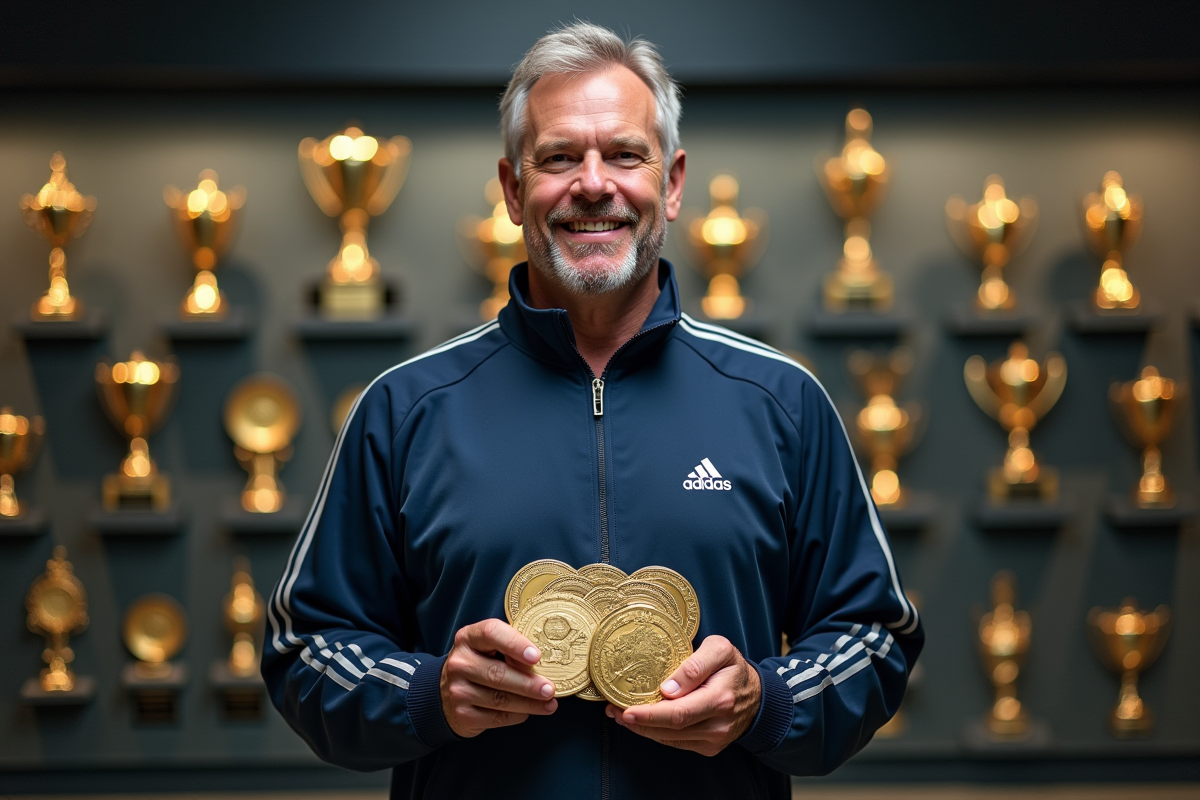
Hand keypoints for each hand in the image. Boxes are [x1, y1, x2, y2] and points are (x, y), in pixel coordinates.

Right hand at [440, 618, 557, 737]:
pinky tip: (528, 712)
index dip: (515, 644)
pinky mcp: (462, 714)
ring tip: (549, 704)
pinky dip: (517, 715)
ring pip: (499, 699)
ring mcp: (457, 690)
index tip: (537, 656)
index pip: (491, 633)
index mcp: (468, 638)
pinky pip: (496, 717)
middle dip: (528, 683)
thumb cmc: (479, 665)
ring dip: (528, 703)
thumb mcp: (489, 648)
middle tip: (549, 689)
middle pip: (497, 673)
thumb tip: (542, 665)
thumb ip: (510, 650)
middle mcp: (459, 663)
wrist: (447, 693)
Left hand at [606, 635, 760, 756]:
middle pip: (670, 729)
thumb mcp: (720, 650)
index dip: (650, 715)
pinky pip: (676, 742)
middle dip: (638, 722)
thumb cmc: (734, 668)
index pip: (679, 713)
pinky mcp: (708, 747)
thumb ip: (695, 664)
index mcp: (720, 699)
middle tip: (613, 711)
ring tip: (619, 714)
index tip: (625, 710)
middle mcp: (717, 725)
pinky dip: (656, 733)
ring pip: (670, 739)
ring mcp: (713, 740)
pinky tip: (641, 722)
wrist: (757, 696)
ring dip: (643, 729)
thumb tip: (668, 687)